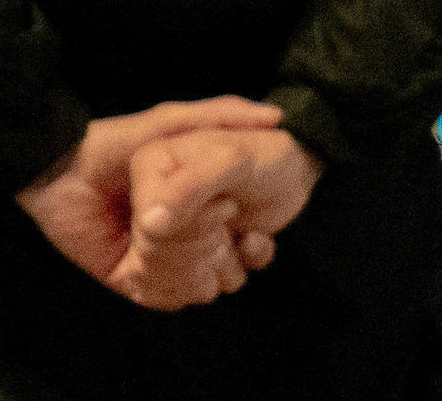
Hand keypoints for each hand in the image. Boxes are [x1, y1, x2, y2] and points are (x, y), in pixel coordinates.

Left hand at [16, 97, 283, 309]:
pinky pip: (161, 297)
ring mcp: (156, 259)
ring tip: (188, 254)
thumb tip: (275, 117)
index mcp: (201, 203)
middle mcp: (184, 234)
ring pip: (199, 286)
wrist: (58, 170)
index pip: (245, 236)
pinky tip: (159, 263)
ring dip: (201, 275)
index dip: (256, 241)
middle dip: (230, 261)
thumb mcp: (173, 123)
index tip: (252, 232)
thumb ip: (221, 115)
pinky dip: (168, 288)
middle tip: (222, 243)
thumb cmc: (114, 144)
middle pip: (226, 267)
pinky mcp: (127, 277)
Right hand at [115, 127, 322, 311]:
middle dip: (198, 253)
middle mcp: (151, 204)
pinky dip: (234, 270)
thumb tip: (152, 223)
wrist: (297, 168)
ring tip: (236, 236)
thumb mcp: (232, 159)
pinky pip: (198, 287)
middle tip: (228, 224)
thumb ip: (191, 186)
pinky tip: (251, 242)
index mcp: (149, 172)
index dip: (183, 233)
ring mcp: (172, 232)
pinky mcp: (196, 253)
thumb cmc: (266, 154)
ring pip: (175, 282)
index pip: (144, 231)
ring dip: (217, 267)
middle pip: (150, 263)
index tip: (224, 211)